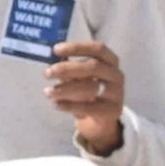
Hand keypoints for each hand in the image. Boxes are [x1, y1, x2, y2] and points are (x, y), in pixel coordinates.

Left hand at [46, 39, 124, 154]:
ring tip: (47, 92)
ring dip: (65, 89)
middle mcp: (116, 74)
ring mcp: (117, 93)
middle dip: (67, 68)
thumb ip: (67, 67)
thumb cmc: (87, 89)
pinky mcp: (112, 110)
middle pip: (93, 67)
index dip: (77, 47)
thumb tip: (49, 58)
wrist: (101, 117)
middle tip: (47, 73)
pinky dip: (69, 105)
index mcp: (110, 61)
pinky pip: (89, 107)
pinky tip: (55, 104)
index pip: (97, 49)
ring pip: (90, 88)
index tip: (55, 50)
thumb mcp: (79, 76)